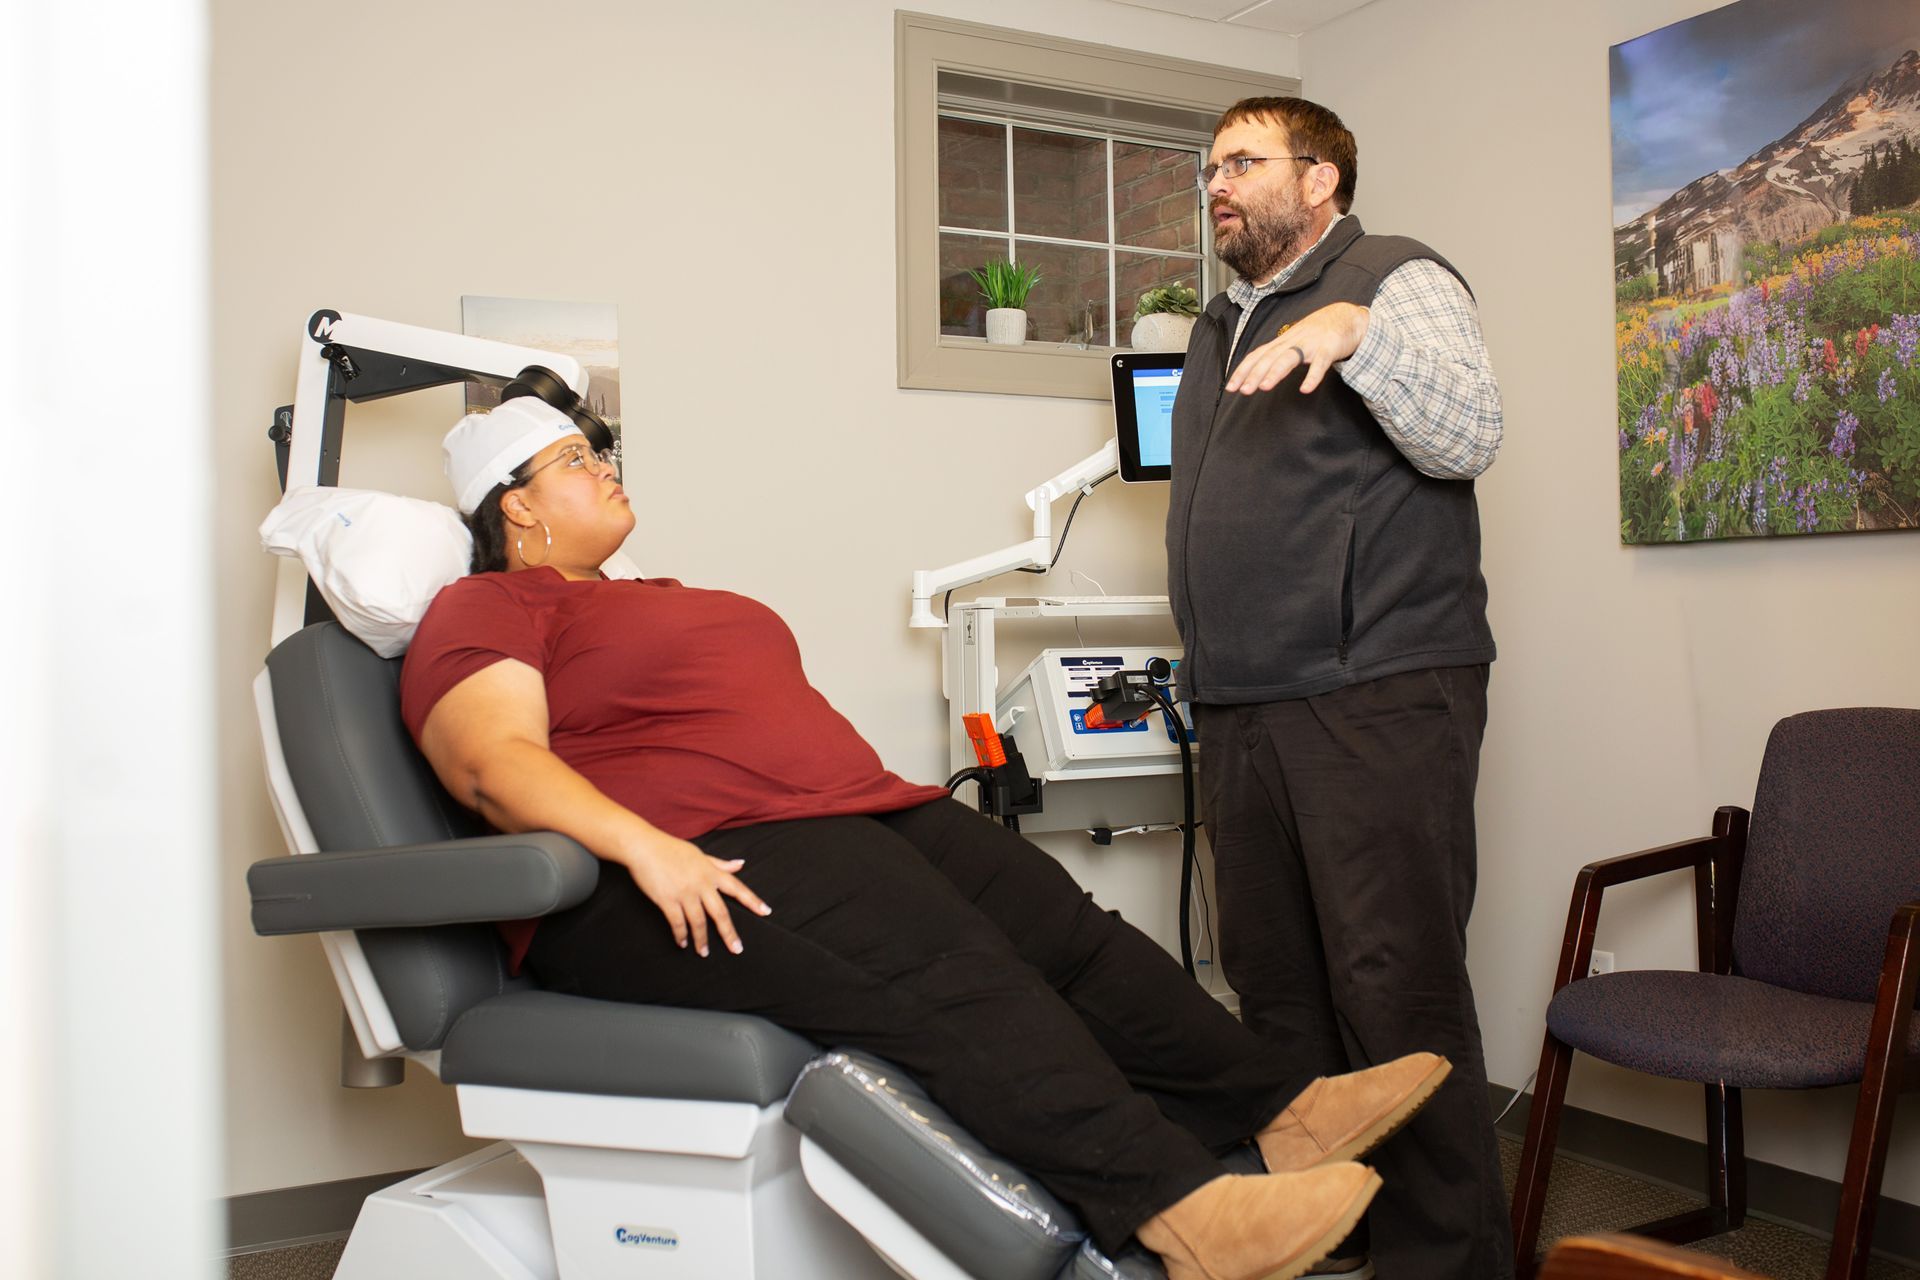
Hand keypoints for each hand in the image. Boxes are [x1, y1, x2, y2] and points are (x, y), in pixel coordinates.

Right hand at [620, 832, 771, 956]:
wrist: (644, 847)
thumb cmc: (671, 849)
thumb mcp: (699, 854)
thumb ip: (720, 863)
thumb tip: (741, 864)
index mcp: (711, 872)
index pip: (737, 888)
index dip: (753, 900)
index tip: (766, 912)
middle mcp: (701, 884)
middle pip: (720, 913)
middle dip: (729, 933)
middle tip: (736, 949)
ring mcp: (684, 893)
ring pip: (699, 922)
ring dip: (702, 940)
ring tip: (704, 952)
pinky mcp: (667, 900)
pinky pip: (677, 923)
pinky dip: (681, 935)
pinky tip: (682, 942)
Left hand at [1225, 302, 1369, 395]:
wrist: (1348, 316)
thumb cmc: (1320, 331)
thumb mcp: (1295, 341)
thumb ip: (1280, 355)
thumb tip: (1260, 371)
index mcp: (1284, 341)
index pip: (1258, 355)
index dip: (1243, 370)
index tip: (1230, 386)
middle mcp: (1293, 340)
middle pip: (1269, 357)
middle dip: (1254, 374)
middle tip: (1242, 390)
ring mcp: (1311, 343)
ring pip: (1289, 357)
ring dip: (1275, 372)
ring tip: (1264, 387)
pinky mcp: (1330, 347)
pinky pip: (1320, 362)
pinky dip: (1313, 375)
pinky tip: (1306, 389)